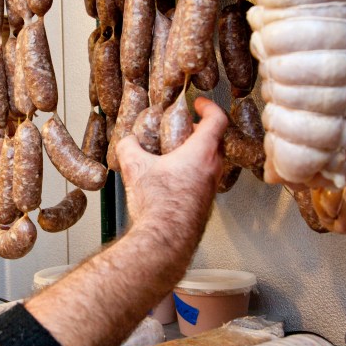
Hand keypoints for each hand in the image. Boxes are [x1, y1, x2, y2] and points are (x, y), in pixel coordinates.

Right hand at [115, 96, 227, 233]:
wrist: (164, 240)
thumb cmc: (157, 205)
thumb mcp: (134, 167)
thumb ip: (129, 146)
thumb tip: (127, 141)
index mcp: (202, 153)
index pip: (217, 120)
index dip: (209, 107)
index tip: (199, 104)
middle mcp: (213, 169)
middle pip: (216, 141)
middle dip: (199, 131)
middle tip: (183, 129)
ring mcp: (211, 188)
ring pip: (211, 162)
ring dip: (196, 154)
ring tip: (173, 155)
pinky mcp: (205, 204)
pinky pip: (204, 180)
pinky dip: (192, 173)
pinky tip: (170, 180)